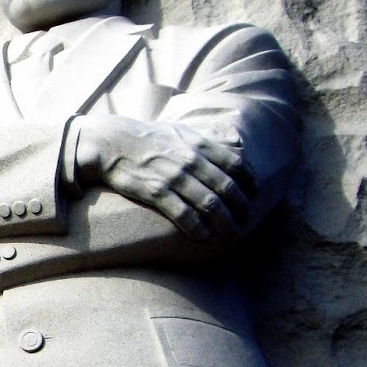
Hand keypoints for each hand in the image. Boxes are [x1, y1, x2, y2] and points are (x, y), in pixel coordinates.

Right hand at [72, 115, 254, 240]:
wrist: (113, 142)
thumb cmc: (150, 137)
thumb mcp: (183, 130)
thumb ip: (213, 136)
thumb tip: (240, 140)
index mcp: (199, 144)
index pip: (236, 165)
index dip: (249, 183)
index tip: (253, 196)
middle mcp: (190, 160)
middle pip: (227, 188)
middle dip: (240, 208)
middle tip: (245, 221)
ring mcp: (174, 177)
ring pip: (209, 203)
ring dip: (224, 222)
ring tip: (230, 233)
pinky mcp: (156, 192)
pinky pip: (183, 214)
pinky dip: (197, 227)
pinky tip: (204, 237)